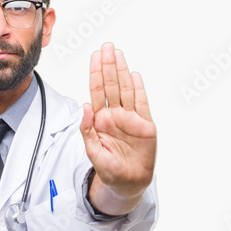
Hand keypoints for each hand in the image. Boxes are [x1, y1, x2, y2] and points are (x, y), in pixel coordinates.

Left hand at [80, 42, 155, 203]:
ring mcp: (130, 118)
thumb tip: (85, 106)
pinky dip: (138, 90)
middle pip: (111, 85)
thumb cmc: (109, 169)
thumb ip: (87, 129)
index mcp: (100, 119)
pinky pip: (141, 104)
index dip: (95, 73)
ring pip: (125, 90)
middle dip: (108, 66)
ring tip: (118, 54)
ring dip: (122, 72)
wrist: (127, 182)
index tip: (95, 56)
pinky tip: (134, 75)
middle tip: (107, 47)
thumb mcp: (93, 151)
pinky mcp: (145, 125)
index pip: (97, 91)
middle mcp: (115, 115)